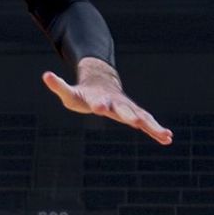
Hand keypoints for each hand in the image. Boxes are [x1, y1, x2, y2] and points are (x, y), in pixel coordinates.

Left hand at [42, 63, 171, 145]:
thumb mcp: (69, 92)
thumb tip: (45, 75)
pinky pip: (147, 122)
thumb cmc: (83, 92)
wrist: (102, 82)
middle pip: (124, 110)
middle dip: (129, 116)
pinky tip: (168, 139)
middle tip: (136, 123)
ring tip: (166, 136)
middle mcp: (116, 103)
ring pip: (142, 117)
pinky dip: (157, 130)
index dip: (99, 105)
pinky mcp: (135, 114)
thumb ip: (58, 86)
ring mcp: (127, 108)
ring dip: (152, 127)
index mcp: (99, 99)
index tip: (100, 108)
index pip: (99, 103)